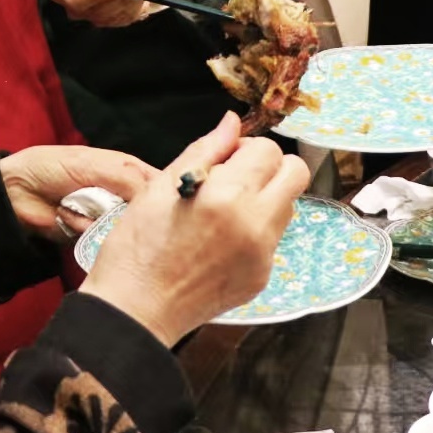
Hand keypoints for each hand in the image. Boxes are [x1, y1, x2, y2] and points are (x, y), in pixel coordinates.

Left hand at [0, 146, 155, 239]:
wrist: (16, 192)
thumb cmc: (53, 167)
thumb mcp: (93, 164)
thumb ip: (128, 178)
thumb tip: (157, 197)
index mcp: (129, 171)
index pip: (160, 185)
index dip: (167, 195)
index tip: (168, 205)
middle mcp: (123, 196)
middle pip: (146, 213)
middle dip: (132, 214)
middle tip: (111, 207)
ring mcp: (108, 218)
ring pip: (124, 229)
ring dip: (103, 221)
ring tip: (78, 208)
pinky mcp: (92, 238)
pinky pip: (101, 241)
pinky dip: (85, 231)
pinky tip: (70, 219)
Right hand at [79, 112, 309, 346]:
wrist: (136, 310)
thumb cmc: (137, 247)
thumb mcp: (160, 186)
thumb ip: (205, 149)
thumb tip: (232, 122)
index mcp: (228, 196)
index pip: (269, 150)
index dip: (246, 148)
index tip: (225, 161)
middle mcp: (255, 224)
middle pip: (296, 174)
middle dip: (271, 168)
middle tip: (237, 178)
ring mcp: (262, 254)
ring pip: (288, 206)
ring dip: (265, 198)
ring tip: (224, 213)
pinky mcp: (262, 277)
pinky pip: (273, 239)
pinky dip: (254, 232)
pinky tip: (220, 243)